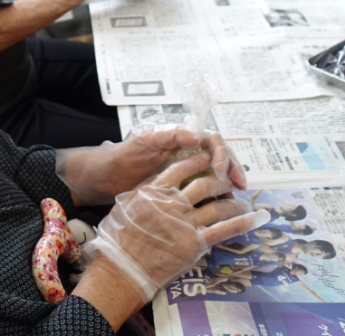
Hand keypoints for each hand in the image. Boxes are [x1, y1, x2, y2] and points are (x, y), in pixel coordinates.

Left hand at [57, 126, 245, 205]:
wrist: (105, 179)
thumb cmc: (123, 156)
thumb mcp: (144, 142)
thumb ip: (169, 137)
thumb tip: (196, 136)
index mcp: (181, 140)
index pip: (211, 140)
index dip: (221, 152)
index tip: (219, 168)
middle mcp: (187, 154)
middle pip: (220, 158)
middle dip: (232, 169)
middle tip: (239, 186)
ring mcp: (186, 173)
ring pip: (216, 176)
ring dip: (228, 186)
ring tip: (235, 200)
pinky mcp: (181, 191)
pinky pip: (205, 193)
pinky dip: (216, 199)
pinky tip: (222, 209)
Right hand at [86, 152, 270, 301]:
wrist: (122, 266)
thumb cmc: (119, 236)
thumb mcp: (125, 204)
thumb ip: (143, 191)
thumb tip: (157, 181)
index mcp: (154, 191)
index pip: (182, 169)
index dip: (199, 161)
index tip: (209, 157)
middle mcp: (172, 203)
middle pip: (204, 184)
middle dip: (220, 181)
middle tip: (228, 181)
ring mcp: (185, 223)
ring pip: (218, 206)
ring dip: (233, 202)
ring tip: (240, 201)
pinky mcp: (194, 243)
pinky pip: (223, 230)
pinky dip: (240, 223)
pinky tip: (252, 218)